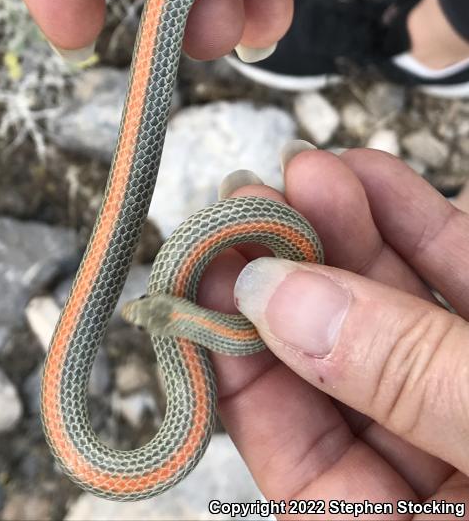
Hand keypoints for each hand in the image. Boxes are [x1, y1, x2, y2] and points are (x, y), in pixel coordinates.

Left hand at [200, 148, 468, 513]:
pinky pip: (463, 284)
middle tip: (247, 204)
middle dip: (296, 275)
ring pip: (401, 316)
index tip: (207, 278)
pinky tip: (372, 175)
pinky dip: (420, 228)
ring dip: (351, 236)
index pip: (303, 466)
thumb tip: (273, 296)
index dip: (244, 369)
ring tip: (306, 171)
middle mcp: (451, 479)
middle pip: (348, 371)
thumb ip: (401, 373)